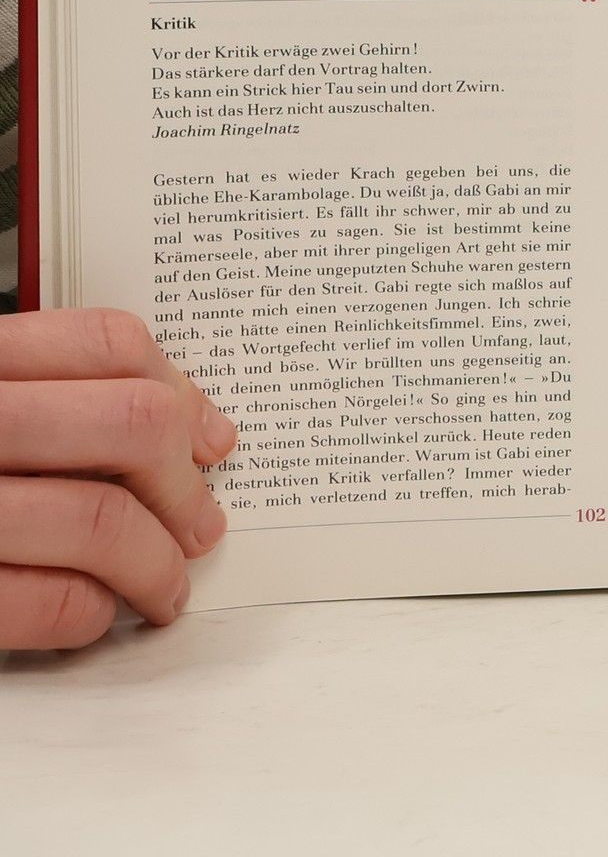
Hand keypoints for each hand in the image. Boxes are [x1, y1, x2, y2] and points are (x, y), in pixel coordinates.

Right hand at [0, 309, 237, 648]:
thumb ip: (52, 396)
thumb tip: (191, 431)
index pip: (108, 344)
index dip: (181, 392)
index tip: (210, 440)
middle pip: (128, 426)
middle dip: (182, 486)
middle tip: (199, 524)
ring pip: (99, 519)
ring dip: (154, 564)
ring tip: (163, 586)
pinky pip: (45, 603)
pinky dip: (88, 614)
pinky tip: (92, 615)